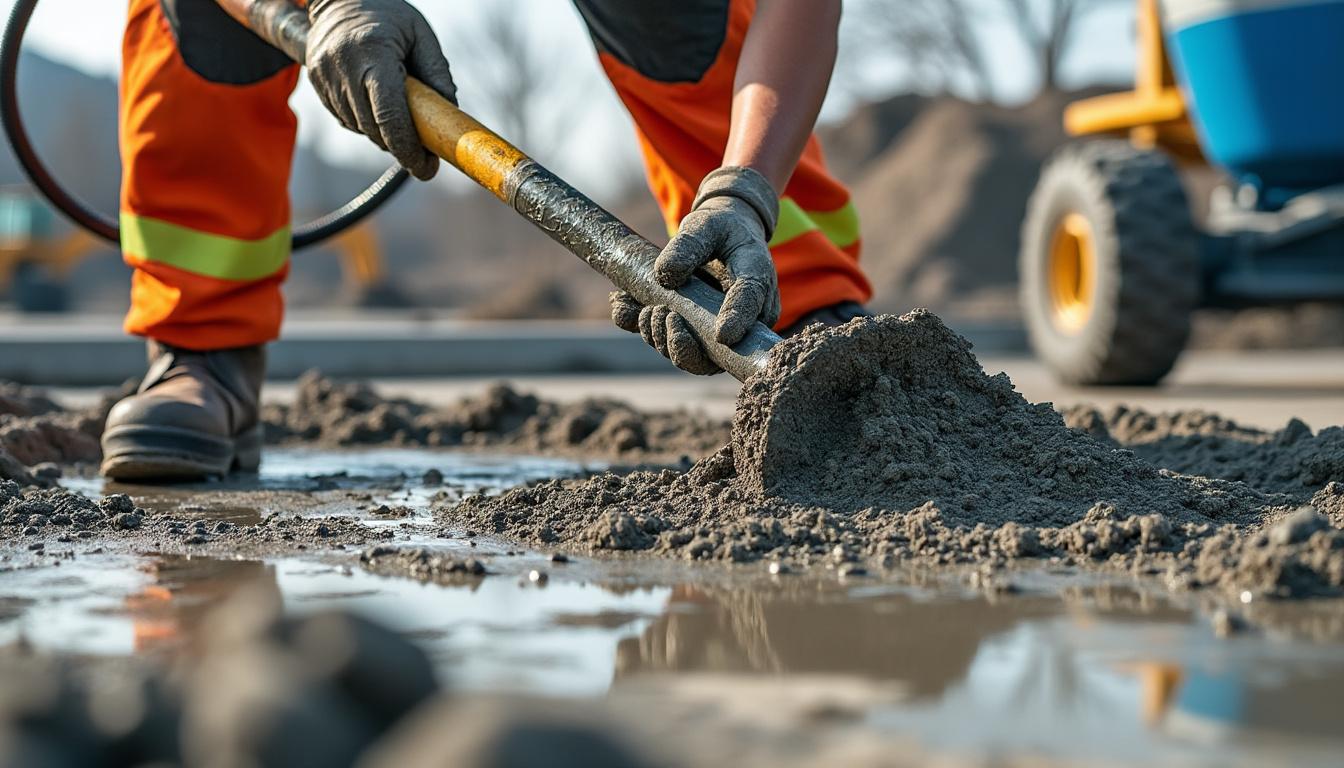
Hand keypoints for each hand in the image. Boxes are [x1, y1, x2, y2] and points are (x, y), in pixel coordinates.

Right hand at [306, 0, 456, 179]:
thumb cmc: (388, 14)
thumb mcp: (421, 35)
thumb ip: (437, 73)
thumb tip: (451, 114)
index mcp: (373, 54)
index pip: (389, 116)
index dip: (408, 149)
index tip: (426, 169)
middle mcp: (343, 67)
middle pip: (374, 129)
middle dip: (401, 147)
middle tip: (425, 153)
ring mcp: (324, 76)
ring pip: (360, 128)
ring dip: (384, 135)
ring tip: (401, 119)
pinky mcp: (316, 82)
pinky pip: (346, 119)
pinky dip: (366, 123)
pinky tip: (377, 106)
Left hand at [610, 166, 780, 374]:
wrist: (721, 236)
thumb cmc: (719, 229)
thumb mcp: (705, 225)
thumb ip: (689, 245)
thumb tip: (664, 275)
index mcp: (755, 280)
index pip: (751, 302)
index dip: (738, 320)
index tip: (723, 335)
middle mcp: (745, 316)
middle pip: (721, 351)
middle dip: (684, 343)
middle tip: (660, 311)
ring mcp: (719, 331)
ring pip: (694, 357)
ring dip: (661, 339)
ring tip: (646, 309)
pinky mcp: (695, 334)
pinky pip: (672, 346)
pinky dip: (643, 329)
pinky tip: (623, 306)